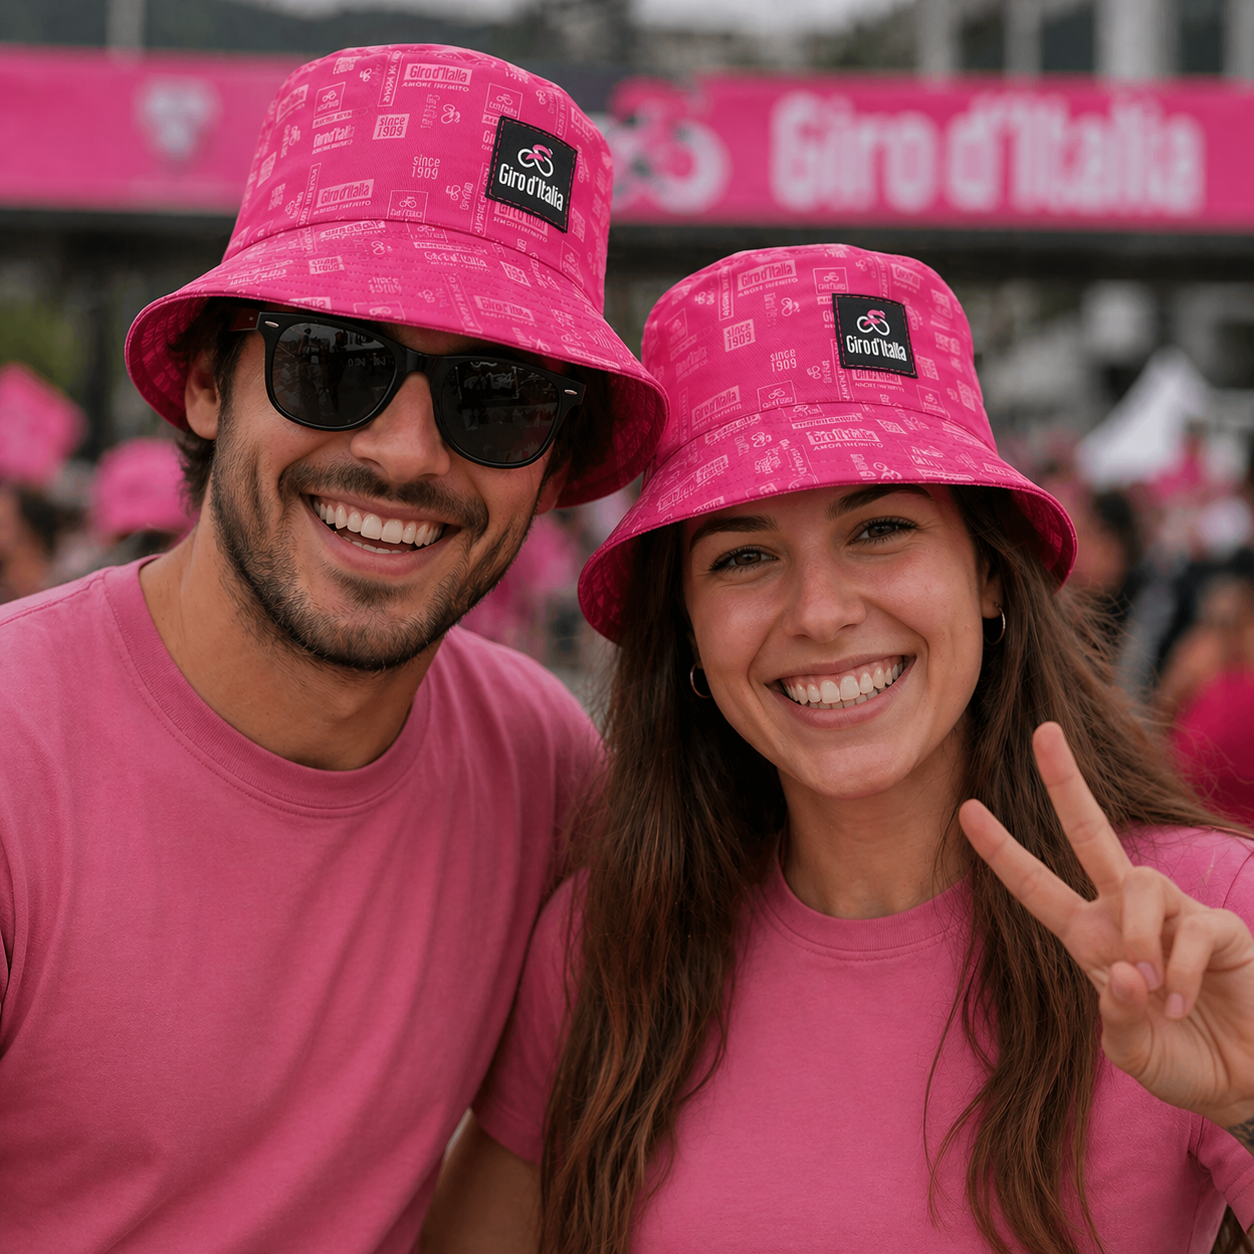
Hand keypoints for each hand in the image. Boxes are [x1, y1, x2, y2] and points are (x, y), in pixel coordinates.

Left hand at [959, 722, 1253, 1142]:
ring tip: (1152, 992)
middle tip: (1043, 731)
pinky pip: (1194, 929)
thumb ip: (1116, 1017)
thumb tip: (1120, 971)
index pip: (1035, 885)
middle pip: (1091, 832)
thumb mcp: (1132, 1049)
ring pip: (1141, 882)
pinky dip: (1181, 971)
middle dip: (1066, 782)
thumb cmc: (1180, 1058)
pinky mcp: (1222, 928)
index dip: (1002, 850)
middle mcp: (1125, 914)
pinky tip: (1182, 1003)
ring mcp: (1176, 914)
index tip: (965, 808)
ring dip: (1140, 937)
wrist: (1243, 1081)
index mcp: (1088, 936)